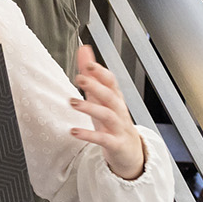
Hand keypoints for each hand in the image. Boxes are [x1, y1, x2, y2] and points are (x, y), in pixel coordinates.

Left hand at [70, 43, 146, 179]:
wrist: (130, 152)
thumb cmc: (113, 122)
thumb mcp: (101, 98)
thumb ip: (92, 75)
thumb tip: (84, 50)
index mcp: (115, 98)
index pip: (111, 81)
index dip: (100, 72)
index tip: (86, 63)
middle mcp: (119, 111)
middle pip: (111, 96)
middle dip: (96, 86)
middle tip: (79, 78)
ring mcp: (119, 128)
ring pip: (108, 115)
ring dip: (90, 108)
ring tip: (72, 102)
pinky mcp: (115, 144)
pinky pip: (103, 139)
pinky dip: (89, 135)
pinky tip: (73, 131)